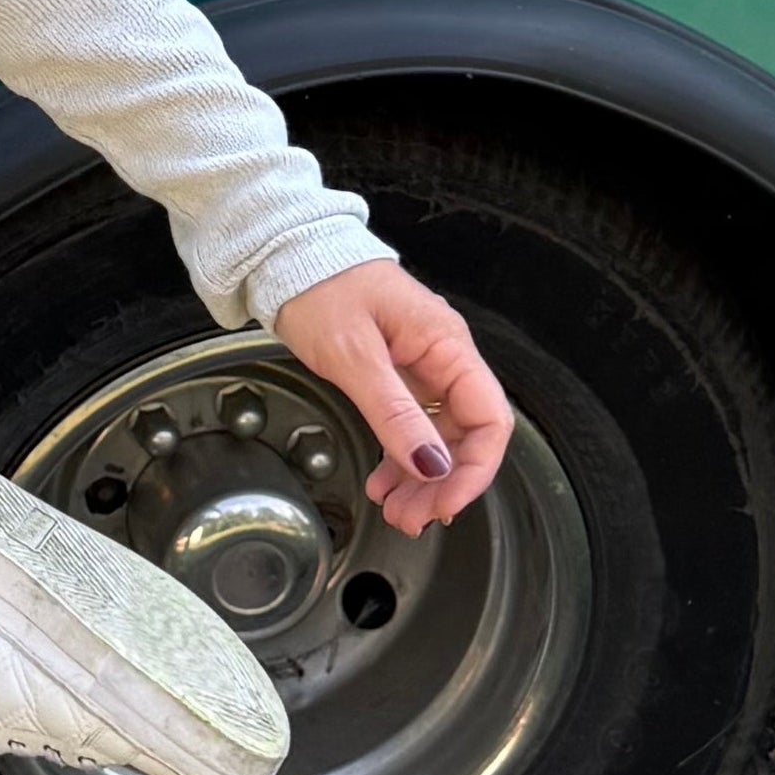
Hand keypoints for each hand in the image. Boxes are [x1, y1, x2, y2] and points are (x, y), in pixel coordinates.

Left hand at [273, 261, 511, 537]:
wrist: (286, 257)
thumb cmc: (319, 286)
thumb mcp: (353, 355)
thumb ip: (393, 412)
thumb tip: (430, 463)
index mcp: (446, 345)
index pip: (488, 419)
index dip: (474, 469)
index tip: (445, 502)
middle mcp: (443, 355)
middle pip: (465, 434)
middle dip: (443, 483)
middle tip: (411, 518)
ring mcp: (421, 364)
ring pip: (437, 435)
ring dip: (420, 478)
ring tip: (395, 510)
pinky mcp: (397, 371)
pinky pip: (412, 423)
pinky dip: (400, 456)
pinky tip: (384, 480)